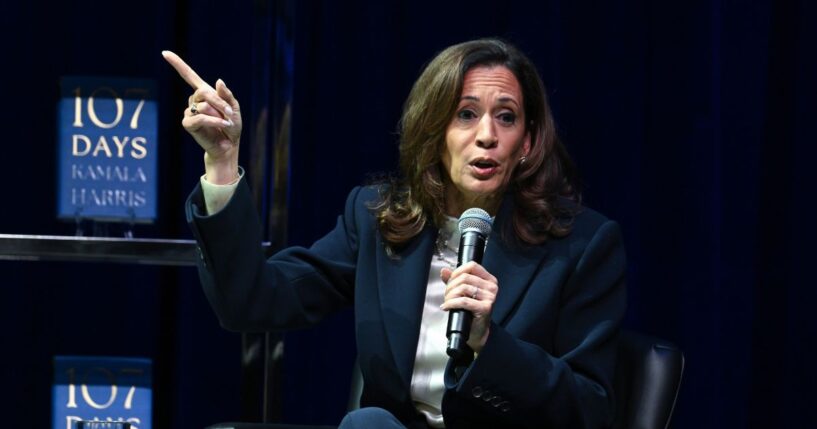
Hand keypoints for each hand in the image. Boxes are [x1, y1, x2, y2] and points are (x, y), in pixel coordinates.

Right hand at [162, 50, 242, 183]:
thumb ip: (227, 95)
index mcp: (204, 93)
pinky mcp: (188, 124)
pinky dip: (214, 121)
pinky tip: (222, 125)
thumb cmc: (231, 125)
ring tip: (226, 122)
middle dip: (220, 102)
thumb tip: (218, 80)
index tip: (164, 53)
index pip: (189, 75)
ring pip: (204, 105)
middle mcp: (194, 100)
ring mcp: (190, 112)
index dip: (177, 64)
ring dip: (219, 114)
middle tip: (230, 113)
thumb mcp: (234, 107)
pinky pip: (200, 117)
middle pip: (203, 91)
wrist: (229, 144)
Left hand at [440, 261, 497, 353]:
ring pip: (463, 288)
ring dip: (450, 295)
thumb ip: (454, 280)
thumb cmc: (470, 312)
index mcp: (489, 280)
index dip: (457, 271)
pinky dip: (451, 303)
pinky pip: (463, 301)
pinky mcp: (485, 308)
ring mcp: (490, 298)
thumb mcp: (463, 293)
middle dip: (450, 286)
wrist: (476, 332)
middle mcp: (492, 287)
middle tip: (446, 295)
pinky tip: (446, 307)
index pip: (472, 266)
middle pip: (465, 277)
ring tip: (447, 302)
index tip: (450, 280)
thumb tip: (444, 271)